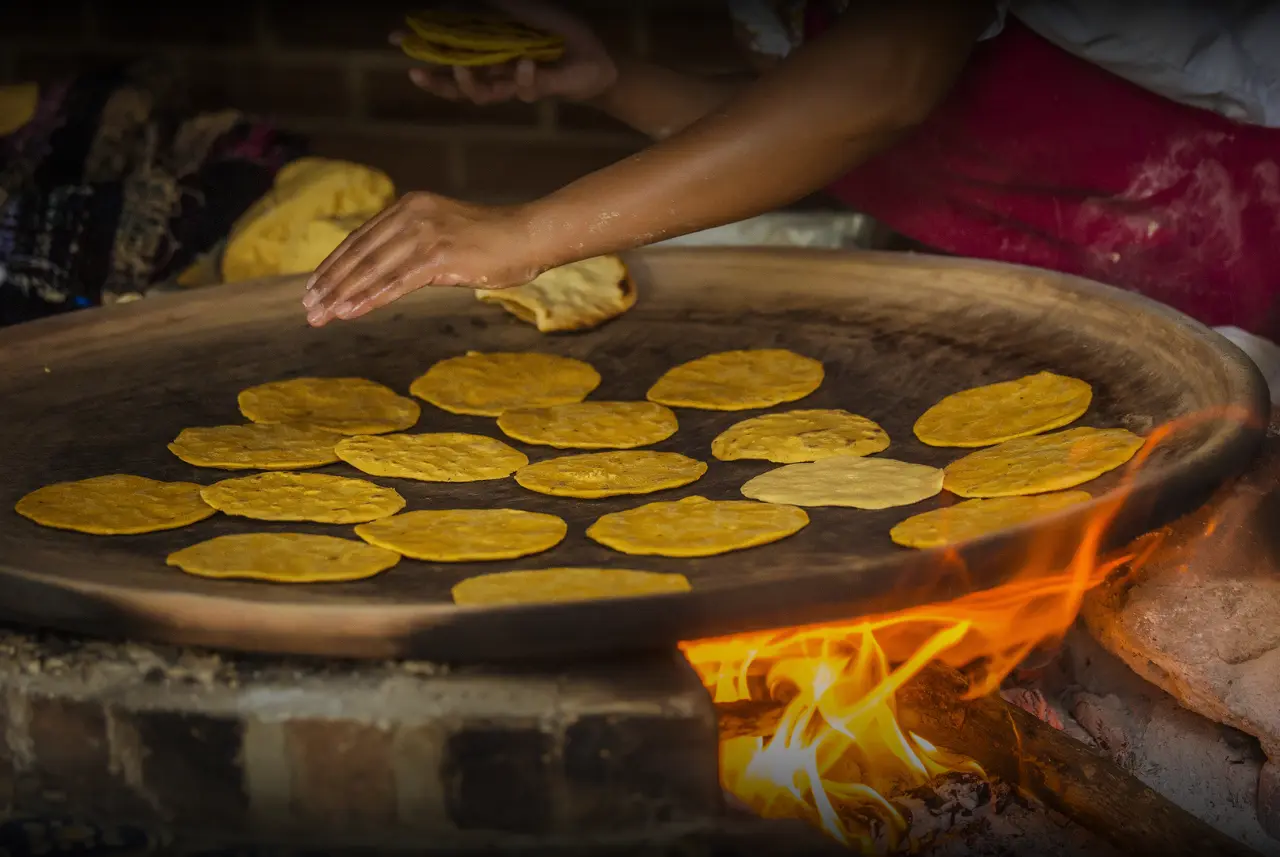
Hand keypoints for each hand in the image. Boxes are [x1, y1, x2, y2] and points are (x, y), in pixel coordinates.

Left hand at [301, 193, 546, 326]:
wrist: (529, 236)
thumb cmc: (494, 242)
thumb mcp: (445, 236)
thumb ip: (415, 249)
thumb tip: (389, 275)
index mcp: (410, 207)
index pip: (360, 239)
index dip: (334, 265)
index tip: (314, 287)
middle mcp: (412, 215)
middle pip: (360, 253)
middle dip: (330, 283)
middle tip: (308, 307)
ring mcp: (425, 234)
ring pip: (372, 269)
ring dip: (343, 294)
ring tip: (322, 315)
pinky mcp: (439, 256)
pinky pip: (396, 282)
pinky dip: (370, 298)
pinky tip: (351, 311)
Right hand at [393, 0, 618, 104]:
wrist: (598, 59)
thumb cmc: (560, 36)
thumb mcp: (526, 11)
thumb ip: (496, 6)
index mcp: (489, 55)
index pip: (450, 54)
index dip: (423, 49)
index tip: (396, 40)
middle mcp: (497, 74)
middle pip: (458, 86)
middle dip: (435, 79)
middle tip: (415, 70)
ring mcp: (516, 86)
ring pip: (484, 95)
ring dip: (470, 83)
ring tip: (463, 68)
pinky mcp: (540, 92)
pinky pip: (525, 89)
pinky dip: (524, 76)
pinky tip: (524, 63)